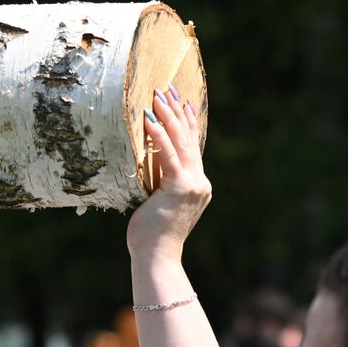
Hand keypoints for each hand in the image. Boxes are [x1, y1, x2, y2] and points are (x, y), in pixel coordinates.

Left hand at [126, 88, 210, 259]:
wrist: (157, 258)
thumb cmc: (151, 238)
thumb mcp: (159, 204)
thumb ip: (160, 185)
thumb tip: (147, 167)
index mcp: (197, 187)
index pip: (193, 148)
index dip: (188, 123)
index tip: (182, 102)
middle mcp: (200, 183)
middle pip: (189, 139)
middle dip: (177, 112)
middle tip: (166, 89)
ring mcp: (192, 185)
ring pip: (181, 143)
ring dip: (168, 116)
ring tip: (157, 96)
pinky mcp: (179, 189)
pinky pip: (169, 157)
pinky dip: (159, 137)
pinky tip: (149, 120)